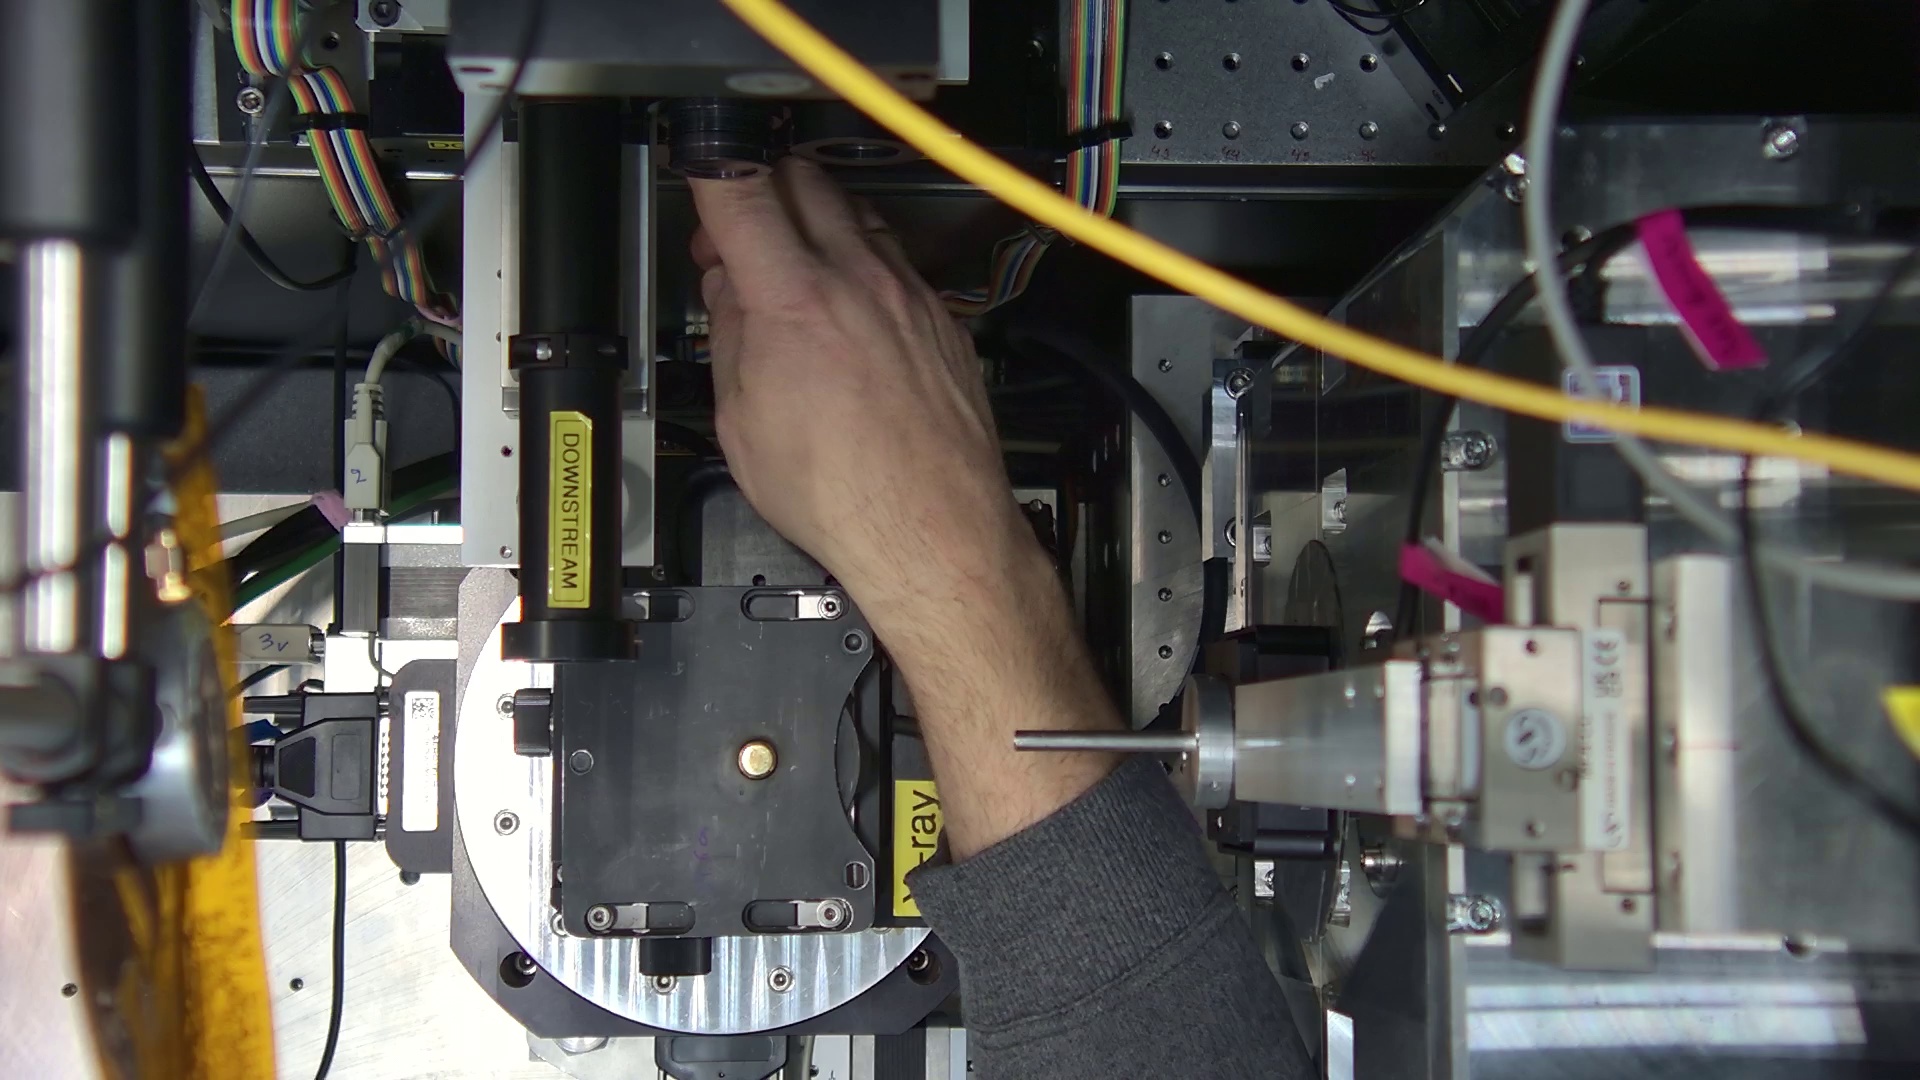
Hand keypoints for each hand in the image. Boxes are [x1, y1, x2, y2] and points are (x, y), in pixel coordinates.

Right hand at [689, 159, 1031, 625]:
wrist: (932, 530)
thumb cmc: (845, 496)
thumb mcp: (742, 422)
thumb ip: (730, 337)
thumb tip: (728, 293)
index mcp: (795, 302)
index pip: (739, 191)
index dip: (709, 168)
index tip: (697, 170)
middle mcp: (860, 282)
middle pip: (801, 180)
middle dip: (760, 191)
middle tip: (736, 238)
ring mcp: (907, 295)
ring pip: (854, 212)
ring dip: (814, 223)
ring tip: (789, 273)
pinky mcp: (939, 318)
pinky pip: (894, 259)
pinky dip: (861, 263)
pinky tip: (844, 307)